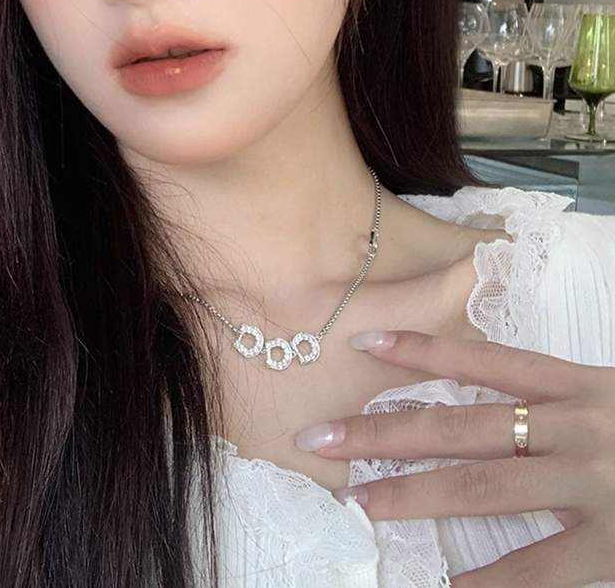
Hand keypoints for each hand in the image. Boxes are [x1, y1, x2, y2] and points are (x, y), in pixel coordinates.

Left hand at [294, 330, 614, 587]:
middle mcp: (576, 426)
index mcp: (577, 385)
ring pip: (483, 486)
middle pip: (461, 425)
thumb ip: (557, 395)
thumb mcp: (612, 394)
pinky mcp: (613, 542)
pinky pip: (539, 567)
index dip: (422, 352)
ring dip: (413, 494)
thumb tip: (489, 399)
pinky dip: (490, 580)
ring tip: (357, 500)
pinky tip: (446, 587)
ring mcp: (593, 484)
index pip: (483, 361)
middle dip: (386, 430)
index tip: (364, 345)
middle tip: (322, 437)